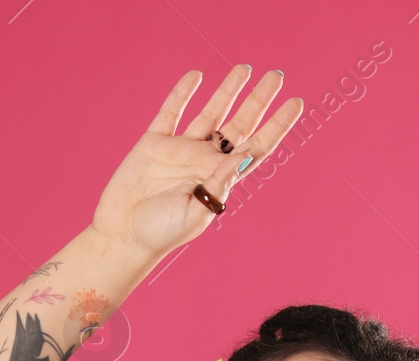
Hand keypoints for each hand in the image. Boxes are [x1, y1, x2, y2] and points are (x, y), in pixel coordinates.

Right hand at [91, 66, 302, 260]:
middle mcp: (204, 160)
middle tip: (277, 75)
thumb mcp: (196, 212)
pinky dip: (183, 93)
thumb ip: (219, 184)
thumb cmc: (161, 232)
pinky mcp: (153, 143)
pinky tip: (197, 75)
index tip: (296, 103)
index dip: (277, 125)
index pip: (257, 146)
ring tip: (245, 68)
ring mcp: (180, 149)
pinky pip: (171, 112)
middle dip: (259, 100)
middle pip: (239, 124)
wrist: (122, 235)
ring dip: (228, 90)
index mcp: (220, 177)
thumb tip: (244, 156)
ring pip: (211, 113)